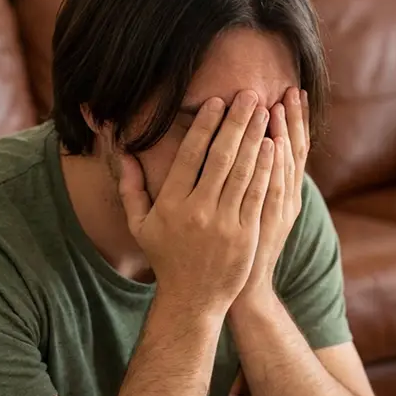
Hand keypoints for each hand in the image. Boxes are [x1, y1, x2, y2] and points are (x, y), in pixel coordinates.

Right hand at [119, 90, 275, 315]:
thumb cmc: (166, 258)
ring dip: (256, 138)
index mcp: (171, 205)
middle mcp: (198, 211)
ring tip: (265, 113)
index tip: (217, 102)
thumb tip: (123, 152)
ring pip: (244, 172)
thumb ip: (132, 188)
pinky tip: (273, 146)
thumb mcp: (140, 226)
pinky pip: (258, 194)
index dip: (206, 126)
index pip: (191, 156)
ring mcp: (225, 224)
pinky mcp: (247, 235)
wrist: (193, 299)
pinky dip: (267, 169)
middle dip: (237, 122)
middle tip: (250, 95)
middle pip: (222, 157)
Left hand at [237, 87, 309, 302]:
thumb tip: (256, 145)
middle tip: (290, 89)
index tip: (294, 92)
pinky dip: (274, 165)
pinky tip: (271, 142)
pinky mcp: (266, 222)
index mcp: (286, 191)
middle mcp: (288, 198)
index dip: (296, 120)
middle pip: (294, 151)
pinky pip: (272, 187)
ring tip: (278, 106)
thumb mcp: (260, 210)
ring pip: (285, 166)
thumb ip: (257, 179)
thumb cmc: (243, 246)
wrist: (243, 287)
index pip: (294, 147)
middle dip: (293, 119)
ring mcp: (279, 210)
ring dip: (283, 134)